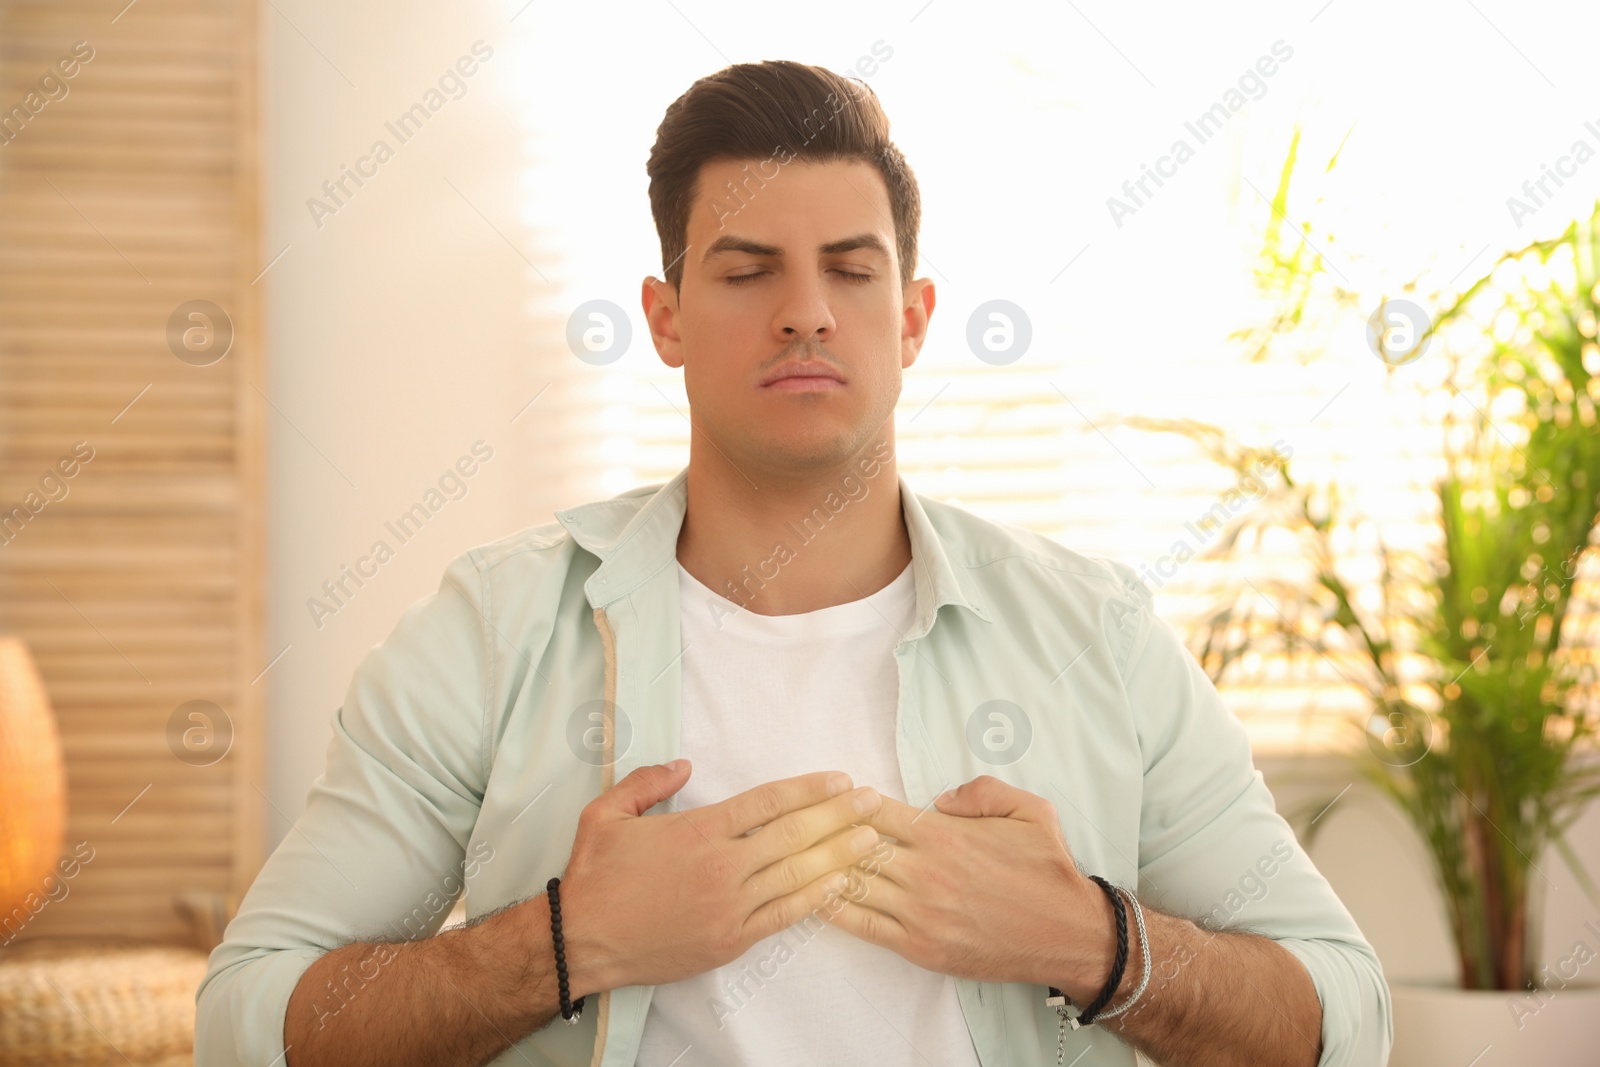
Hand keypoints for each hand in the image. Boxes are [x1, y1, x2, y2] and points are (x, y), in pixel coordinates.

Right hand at [556, 761, 884, 995]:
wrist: (579, 941)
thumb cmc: (594, 877)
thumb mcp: (606, 813)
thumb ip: (648, 782)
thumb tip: (684, 765)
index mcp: (698, 830)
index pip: (767, 802)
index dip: (808, 789)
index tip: (840, 780)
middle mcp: (722, 866)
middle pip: (794, 835)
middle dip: (839, 816)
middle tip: (874, 802)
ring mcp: (730, 907)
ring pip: (797, 875)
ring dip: (839, 855)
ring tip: (871, 840)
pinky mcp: (730, 941)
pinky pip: (782, 916)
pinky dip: (814, 899)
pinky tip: (839, 885)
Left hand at [825, 774, 1116, 1001]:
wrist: (1068, 933)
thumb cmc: (1048, 869)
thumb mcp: (1028, 809)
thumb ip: (981, 791)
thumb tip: (939, 797)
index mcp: (947, 834)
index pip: (878, 811)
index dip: (850, 801)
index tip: (834, 796)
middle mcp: (927, 871)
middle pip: (855, 845)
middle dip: (826, 832)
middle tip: (801, 824)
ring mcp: (920, 912)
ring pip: (853, 884)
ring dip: (823, 868)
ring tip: (797, 858)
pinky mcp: (920, 946)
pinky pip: (864, 925)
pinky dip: (835, 909)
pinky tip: (814, 897)